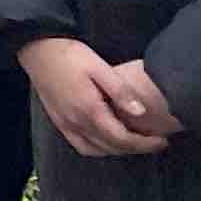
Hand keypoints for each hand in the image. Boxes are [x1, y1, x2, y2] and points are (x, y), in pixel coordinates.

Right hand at [21, 36, 175, 156]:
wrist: (38, 50)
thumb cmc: (70, 56)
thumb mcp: (99, 67)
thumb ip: (120, 90)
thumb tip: (141, 112)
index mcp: (90, 110)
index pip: (123, 138)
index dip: (145, 144)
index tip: (163, 141)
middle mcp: (77, 123)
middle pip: (112, 147)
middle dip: (136, 148)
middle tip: (155, 142)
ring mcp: (66, 124)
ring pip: (97, 150)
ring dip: (118, 150)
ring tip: (134, 142)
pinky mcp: (59, 122)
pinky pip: (81, 145)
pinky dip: (97, 149)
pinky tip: (106, 142)